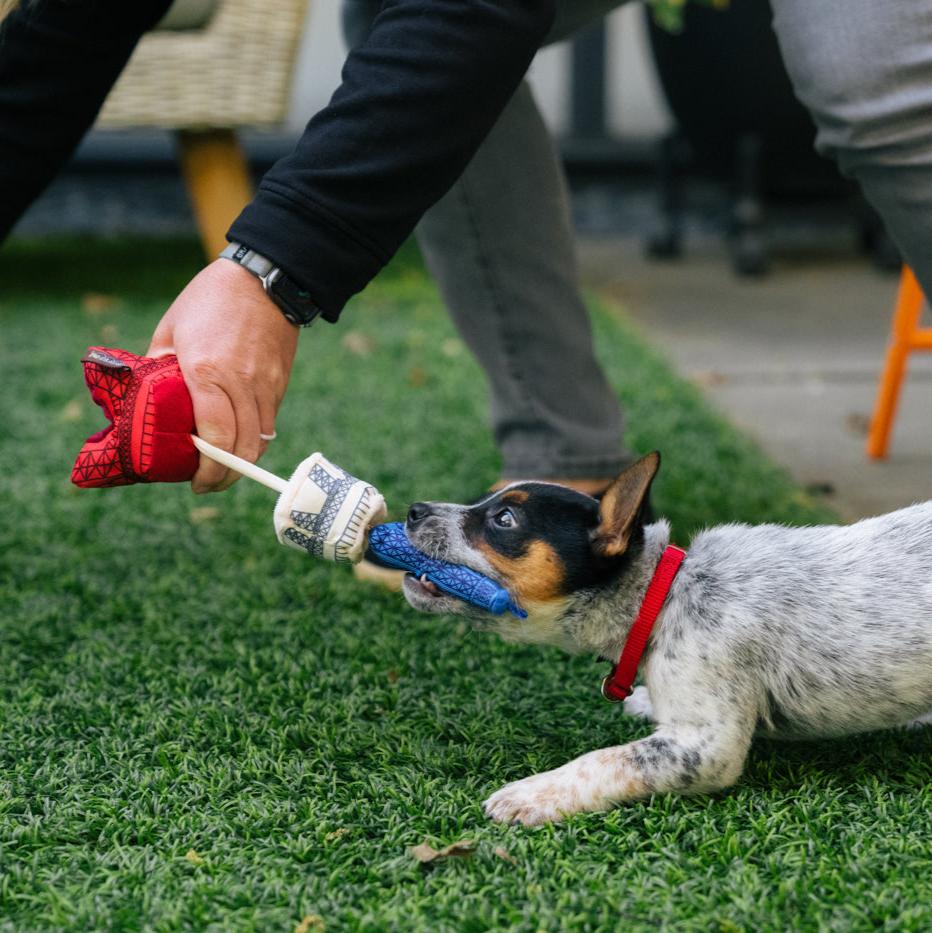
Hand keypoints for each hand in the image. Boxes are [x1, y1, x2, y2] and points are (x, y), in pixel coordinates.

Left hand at [147, 258, 298, 492]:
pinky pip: (269, 423)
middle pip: (242, 448)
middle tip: (208, 483)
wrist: (265, 279)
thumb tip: (148, 399)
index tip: (195, 482)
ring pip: (260, 440)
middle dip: (226, 476)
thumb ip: (159, 368)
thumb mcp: (171, 329)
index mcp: (206, 372)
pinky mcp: (280, 383)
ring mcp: (265, 385)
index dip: (208, 469)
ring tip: (224, 468)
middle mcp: (241, 383)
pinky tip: (240, 440)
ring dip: (243, 461)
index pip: (215, 437)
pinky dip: (255, 439)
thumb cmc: (209, 300)